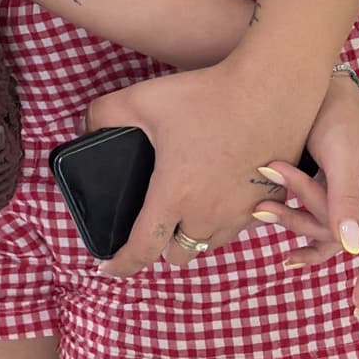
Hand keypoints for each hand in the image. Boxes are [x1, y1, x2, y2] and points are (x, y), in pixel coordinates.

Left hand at [87, 59, 316, 278]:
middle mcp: (209, 214)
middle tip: (153, 221)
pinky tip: (217, 193)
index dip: (120, 265)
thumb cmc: (207, 95)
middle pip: (178, 255)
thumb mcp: (142, 99)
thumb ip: (103, 114)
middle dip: (161, 246)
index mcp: (174, 197)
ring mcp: (243, 212)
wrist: (273, 89)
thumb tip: (86, 127)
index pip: (142, 250)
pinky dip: (223, 219)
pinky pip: (239, 226)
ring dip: (194, 234)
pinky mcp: (269, 202)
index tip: (107, 270)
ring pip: (211, 243)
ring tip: (184, 207)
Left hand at [249, 71, 358, 317]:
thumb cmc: (335, 112)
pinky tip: (275, 239)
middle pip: (345, 235)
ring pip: (323, 231)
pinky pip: (312, 225)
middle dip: (309, 213)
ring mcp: (352, 201)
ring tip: (264, 187)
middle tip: (278, 175)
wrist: (305, 83)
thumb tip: (349, 248)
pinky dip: (290, 223)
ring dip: (292, 215)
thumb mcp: (341, 154)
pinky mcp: (328, 197)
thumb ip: (343, 199)